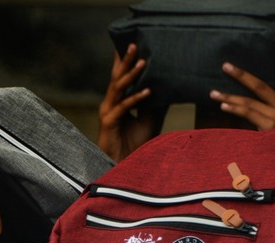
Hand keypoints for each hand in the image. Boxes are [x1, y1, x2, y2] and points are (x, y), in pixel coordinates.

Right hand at [98, 44, 160, 161]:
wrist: (126, 165)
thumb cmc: (135, 144)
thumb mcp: (148, 118)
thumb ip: (152, 102)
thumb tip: (166, 84)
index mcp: (118, 101)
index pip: (121, 77)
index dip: (126, 62)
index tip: (134, 44)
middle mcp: (111, 103)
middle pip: (117, 77)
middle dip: (126, 60)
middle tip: (134, 44)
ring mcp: (108, 112)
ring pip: (118, 88)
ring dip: (131, 74)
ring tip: (143, 61)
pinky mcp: (109, 123)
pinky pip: (124, 107)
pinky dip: (136, 98)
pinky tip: (148, 91)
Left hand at [211, 40, 274, 130]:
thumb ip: (271, 109)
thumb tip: (246, 100)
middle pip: (261, 86)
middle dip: (242, 75)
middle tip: (226, 66)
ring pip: (249, 102)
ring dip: (229, 97)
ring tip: (213, 94)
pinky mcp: (270, 127)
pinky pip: (248, 114)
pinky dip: (234, 109)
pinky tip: (223, 107)